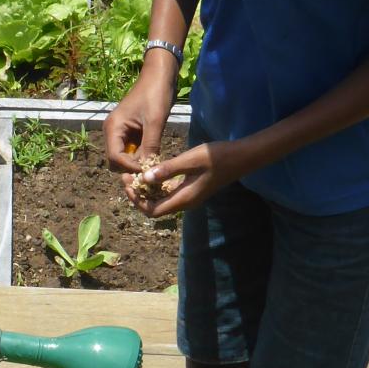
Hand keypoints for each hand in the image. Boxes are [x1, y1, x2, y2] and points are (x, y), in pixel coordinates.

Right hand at [103, 60, 178, 172]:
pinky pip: (131, 150)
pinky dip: (140, 156)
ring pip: (123, 157)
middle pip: (115, 161)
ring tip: (152, 164)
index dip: (130, 167)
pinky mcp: (129, 132)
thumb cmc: (155, 94)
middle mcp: (112, 131)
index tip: (147, 170)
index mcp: (113, 127)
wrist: (159, 75)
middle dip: (130, 167)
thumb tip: (149, 169)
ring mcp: (120, 132)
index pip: (114, 158)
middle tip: (149, 170)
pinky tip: (153, 156)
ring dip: (136, 163)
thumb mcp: (155, 121)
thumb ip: (150, 146)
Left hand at [126, 137, 268, 217]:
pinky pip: (169, 193)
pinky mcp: (192, 189)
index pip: (152, 211)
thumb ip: (168, 170)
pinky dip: (157, 185)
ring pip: (161, 200)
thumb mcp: (191, 160)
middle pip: (154, 208)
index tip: (127, 182)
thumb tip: (144, 179)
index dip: (136, 200)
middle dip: (138, 195)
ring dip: (146, 190)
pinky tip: (152, 171)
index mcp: (184, 198)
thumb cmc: (217, 157)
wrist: (241, 157)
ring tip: (135, 173)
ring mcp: (189, 196)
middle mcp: (185, 202)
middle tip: (126, 176)